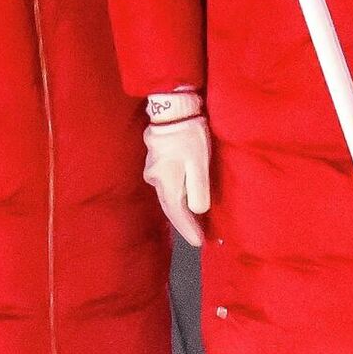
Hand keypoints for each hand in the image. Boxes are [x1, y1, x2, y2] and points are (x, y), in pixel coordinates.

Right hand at [143, 98, 209, 242]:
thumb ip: (198, 189)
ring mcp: (152, 170)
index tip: (199, 243)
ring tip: (194, 221)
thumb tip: (198, 210)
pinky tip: (183, 198)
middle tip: (199, 236)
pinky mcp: (154, 162)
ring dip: (179, 209)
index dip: (188, 229)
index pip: (177, 213)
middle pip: (170, 207)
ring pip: (167, 196)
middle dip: (184, 223)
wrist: (171, 110)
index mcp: (167, 183)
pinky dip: (176, 195)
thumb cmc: (188, 135)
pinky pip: (165, 185)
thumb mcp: (198, 163)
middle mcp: (156, 180)